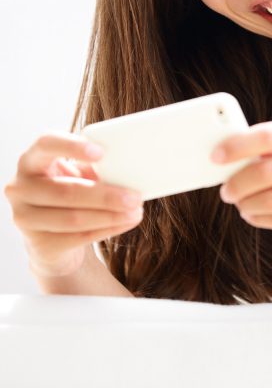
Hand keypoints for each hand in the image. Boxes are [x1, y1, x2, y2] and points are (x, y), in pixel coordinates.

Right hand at [3, 131, 144, 277]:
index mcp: (32, 159)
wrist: (53, 236)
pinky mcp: (39, 243)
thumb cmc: (71, 191)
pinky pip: (79, 237)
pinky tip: (126, 222)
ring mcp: (25, 217)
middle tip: (135, 197)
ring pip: (73, 218)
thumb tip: (130, 168)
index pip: (46, 144)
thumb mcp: (81, 174)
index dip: (72, 147)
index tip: (101, 153)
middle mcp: (21, 187)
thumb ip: (97, 167)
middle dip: (105, 196)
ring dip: (110, 216)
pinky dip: (107, 229)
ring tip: (136, 211)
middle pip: (66, 191)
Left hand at [211, 118, 271, 244]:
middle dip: (237, 183)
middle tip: (225, 191)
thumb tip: (231, 155)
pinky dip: (260, 219)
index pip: (267, 135)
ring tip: (240, 204)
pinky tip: (254, 215)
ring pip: (271, 199)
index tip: (215, 157)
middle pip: (265, 170)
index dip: (236, 146)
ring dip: (247, 204)